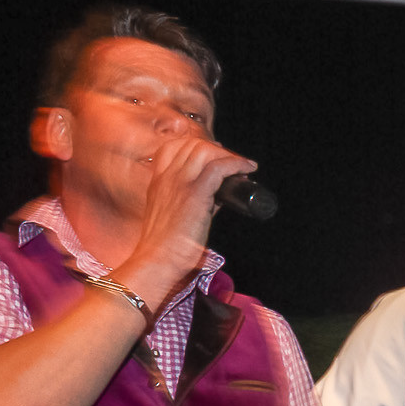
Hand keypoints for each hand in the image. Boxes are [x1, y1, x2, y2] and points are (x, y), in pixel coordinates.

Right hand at [118, 135, 256, 308]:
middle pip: (192, 145)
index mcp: (157, 182)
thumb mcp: (174, 217)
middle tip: (233, 162)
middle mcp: (166, 177)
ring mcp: (179, 183)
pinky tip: (247, 169)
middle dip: (216, 149)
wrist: (157, 260)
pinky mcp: (195, 193)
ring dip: (228, 155)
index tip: (213, 154)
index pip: (171, 147)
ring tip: (243, 167)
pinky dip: (236, 164)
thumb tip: (218, 199)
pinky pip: (219, 167)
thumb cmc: (166, 247)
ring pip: (205, 151)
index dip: (194, 145)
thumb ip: (194, 204)